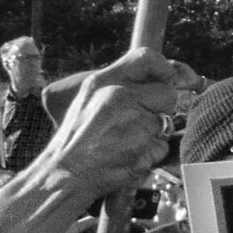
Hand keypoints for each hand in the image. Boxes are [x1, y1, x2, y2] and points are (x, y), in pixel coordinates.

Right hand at [30, 48, 194, 217]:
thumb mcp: (89, 99)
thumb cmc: (78, 139)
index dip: (164, 67)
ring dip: (154, 134)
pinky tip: (129, 156)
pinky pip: (163, 146)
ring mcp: (132, 122)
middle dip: (160, 109)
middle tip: (137, 122)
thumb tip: (168, 76)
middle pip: (167, 93)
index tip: (167, 79)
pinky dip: (151, 153)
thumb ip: (123, 84)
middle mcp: (118, 97)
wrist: (64, 175)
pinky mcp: (143, 147)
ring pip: (167, 122)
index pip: (146, 57)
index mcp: (102, 82)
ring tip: (127, 141)